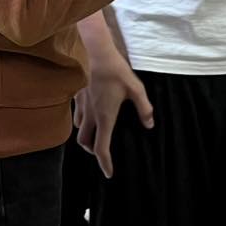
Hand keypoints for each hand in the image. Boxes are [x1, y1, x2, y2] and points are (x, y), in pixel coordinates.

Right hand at [74, 47, 152, 178]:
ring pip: (78, 129)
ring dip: (86, 135)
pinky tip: (89, 113)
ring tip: (95, 133)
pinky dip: (81, 120)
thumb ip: (144, 108)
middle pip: (85, 142)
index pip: (101, 148)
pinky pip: (76, 114)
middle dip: (92, 151)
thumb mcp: (136, 89)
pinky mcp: (76, 95)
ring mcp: (81, 105)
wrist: (93, 52)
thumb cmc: (115, 71)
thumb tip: (149, 124)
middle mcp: (90, 115)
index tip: (108, 173)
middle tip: (101, 152)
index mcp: (105, 117)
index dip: (105, 163)